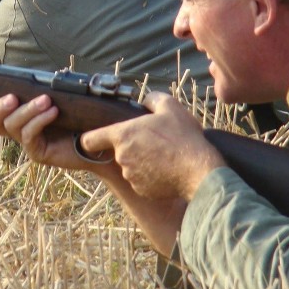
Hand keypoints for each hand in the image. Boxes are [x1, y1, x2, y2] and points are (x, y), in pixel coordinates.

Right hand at [0, 95, 111, 171]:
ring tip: (45, 101)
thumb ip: (42, 91)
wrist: (103, 143)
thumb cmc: (82, 118)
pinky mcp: (39, 154)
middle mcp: (18, 131)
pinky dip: (38, 120)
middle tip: (9, 97)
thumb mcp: (60, 99)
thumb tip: (37, 79)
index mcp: (19, 116)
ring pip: (11, 126)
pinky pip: (29, 136)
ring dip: (26, 110)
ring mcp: (27, 144)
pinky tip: (51, 112)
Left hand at [81, 92, 224, 200]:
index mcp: (122, 135)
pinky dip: (150, 175)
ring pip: (131, 165)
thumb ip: (152, 99)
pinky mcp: (142, 189)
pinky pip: (141, 180)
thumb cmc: (183, 138)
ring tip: (164, 155)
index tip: (96, 138)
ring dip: (142, 161)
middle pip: (118, 150)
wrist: (199, 172)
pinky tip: (167, 169)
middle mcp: (122, 157)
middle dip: (132, 146)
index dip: (90, 138)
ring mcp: (131, 175)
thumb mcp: (170, 107)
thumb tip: (145, 100)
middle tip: (153, 141)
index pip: (89, 140)